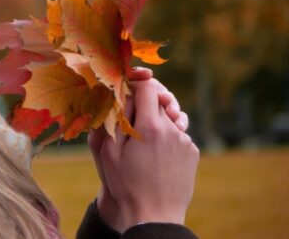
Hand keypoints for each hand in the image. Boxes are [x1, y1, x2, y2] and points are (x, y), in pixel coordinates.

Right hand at [93, 76, 198, 230]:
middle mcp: (172, 129)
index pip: (148, 87)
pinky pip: (177, 135)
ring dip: (155, 124)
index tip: (127, 91)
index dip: (136, 85)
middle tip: (130, 122)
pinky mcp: (192, 153)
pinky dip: (166, 139)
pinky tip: (156, 157)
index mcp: (150, 125)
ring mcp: (185, 141)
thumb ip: (114, 118)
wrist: (155, 215)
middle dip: (144, 106)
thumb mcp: (109, 151)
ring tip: (143, 146)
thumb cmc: (126, 184)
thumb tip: (119, 95)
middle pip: (158, 102)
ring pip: (168, 119)